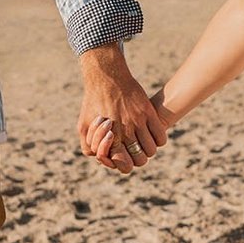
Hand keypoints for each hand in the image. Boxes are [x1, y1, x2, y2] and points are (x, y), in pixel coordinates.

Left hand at [76, 44, 165, 173]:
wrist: (106, 77)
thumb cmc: (93, 102)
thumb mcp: (83, 126)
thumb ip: (88, 147)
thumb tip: (100, 159)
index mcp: (110, 138)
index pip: (124, 165)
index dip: (124, 164)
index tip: (122, 155)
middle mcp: (126, 132)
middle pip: (141, 161)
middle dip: (137, 158)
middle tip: (133, 148)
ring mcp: (138, 122)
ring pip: (151, 150)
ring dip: (147, 149)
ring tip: (142, 141)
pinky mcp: (148, 112)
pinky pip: (161, 137)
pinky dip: (158, 139)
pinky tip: (150, 133)